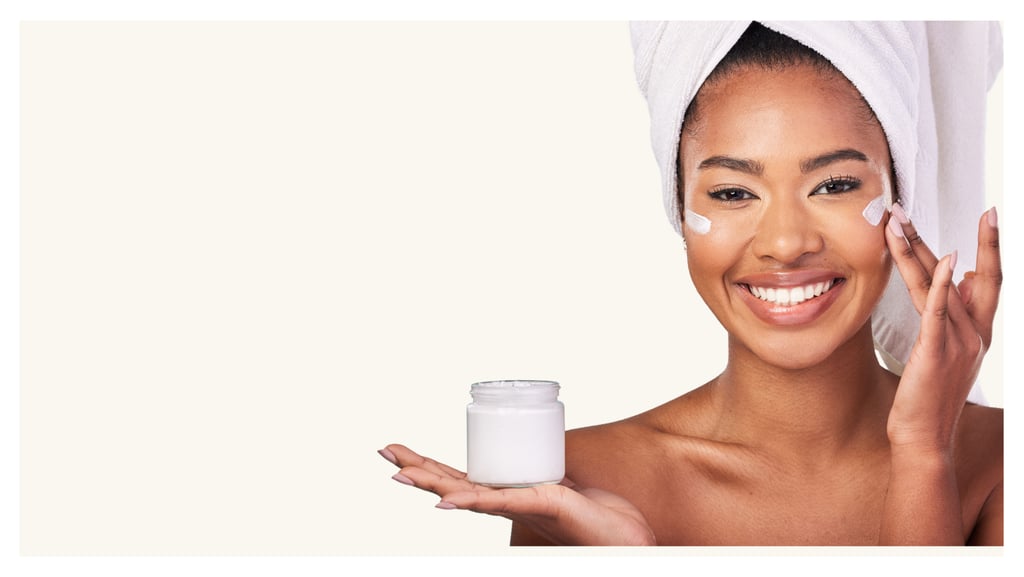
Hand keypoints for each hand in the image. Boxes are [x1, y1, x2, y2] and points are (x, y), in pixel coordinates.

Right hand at [378, 443, 655, 545]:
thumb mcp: (560, 486)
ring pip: (466, 493)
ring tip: (400, 474)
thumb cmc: (597, 515)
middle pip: (451, 483)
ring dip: (431, 484)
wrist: (624, 536)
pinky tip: (447, 501)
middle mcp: (506, 502)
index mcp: (505, 494)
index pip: (457, 478)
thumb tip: (535, 448)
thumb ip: (543, 474)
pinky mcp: (540, 504)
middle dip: (415, 468)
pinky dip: (473, 500)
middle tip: (383, 451)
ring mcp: (519, 505)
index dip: (427, 466)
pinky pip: (501, 502)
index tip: (398, 452)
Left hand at [883, 205, 1000, 451]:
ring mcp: (958, 343)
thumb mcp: (943, 351)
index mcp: (978, 332)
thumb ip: (948, 316)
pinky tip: (944, 261)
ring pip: (938, 286)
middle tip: (907, 207)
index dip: (991, 245)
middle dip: (936, 236)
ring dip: (917, 250)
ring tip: (895, 222)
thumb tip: (954, 280)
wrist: (923, 438)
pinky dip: (940, 285)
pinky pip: (938, 313)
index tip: (991, 213)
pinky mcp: (936, 353)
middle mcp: (974, 334)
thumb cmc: (927, 395)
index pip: (989, 279)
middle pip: (962, 273)